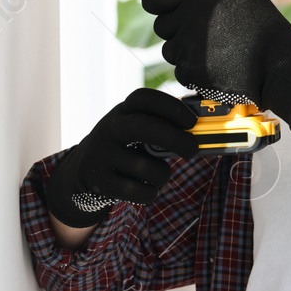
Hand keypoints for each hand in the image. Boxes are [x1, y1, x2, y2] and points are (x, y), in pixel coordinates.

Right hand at [45, 88, 200, 227]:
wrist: (86, 170)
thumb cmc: (128, 145)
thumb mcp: (137, 127)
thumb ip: (164, 124)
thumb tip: (205, 126)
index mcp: (123, 111)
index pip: (144, 98)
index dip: (171, 107)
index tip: (192, 121)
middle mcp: (110, 129)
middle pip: (143, 127)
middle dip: (174, 138)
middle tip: (192, 150)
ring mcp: (102, 155)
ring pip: (145, 167)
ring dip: (162, 174)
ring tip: (160, 174)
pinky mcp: (100, 181)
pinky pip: (137, 191)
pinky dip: (150, 192)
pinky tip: (148, 188)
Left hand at [141, 0, 290, 135]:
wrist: (277, 62)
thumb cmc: (264, 27)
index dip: (158, 3)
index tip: (165, 7)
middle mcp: (188, 18)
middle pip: (162, 25)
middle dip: (176, 29)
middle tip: (201, 32)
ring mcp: (187, 46)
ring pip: (171, 49)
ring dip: (186, 50)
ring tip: (215, 48)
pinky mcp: (190, 70)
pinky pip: (181, 70)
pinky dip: (195, 69)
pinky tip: (217, 64)